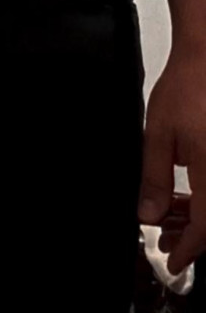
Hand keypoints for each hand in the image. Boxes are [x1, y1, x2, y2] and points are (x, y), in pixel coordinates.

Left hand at [137, 47, 205, 274]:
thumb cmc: (187, 86)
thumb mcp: (159, 135)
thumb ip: (154, 179)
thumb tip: (149, 215)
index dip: (189, 251)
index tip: (173, 262)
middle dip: (192, 236)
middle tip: (168, 242)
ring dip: (199, 217)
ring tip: (171, 218)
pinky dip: (204, 197)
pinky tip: (187, 196)